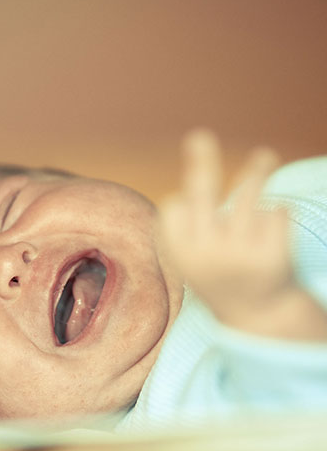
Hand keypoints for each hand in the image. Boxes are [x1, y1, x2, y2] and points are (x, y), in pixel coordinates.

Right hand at [157, 130, 326, 338]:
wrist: (257, 314)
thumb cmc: (218, 270)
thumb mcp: (194, 252)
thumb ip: (191, 214)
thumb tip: (198, 158)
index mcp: (181, 254)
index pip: (174, 207)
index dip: (181, 202)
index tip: (188, 212)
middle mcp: (206, 254)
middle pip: (201, 197)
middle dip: (200, 164)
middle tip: (199, 136)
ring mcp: (241, 255)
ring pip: (249, 197)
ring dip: (257, 172)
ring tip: (265, 156)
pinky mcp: (274, 256)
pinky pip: (276, 213)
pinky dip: (275, 217)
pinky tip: (270, 237)